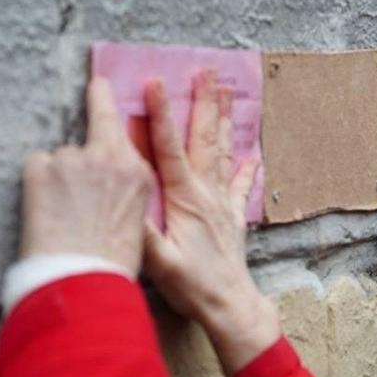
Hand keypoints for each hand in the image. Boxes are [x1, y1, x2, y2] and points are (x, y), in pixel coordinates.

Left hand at [19, 78, 154, 274]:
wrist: (83, 280)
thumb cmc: (111, 263)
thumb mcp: (135, 221)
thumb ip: (122, 190)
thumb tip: (104, 187)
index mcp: (137, 173)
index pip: (122, 126)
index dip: (107, 103)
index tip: (100, 85)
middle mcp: (108, 157)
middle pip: (94, 117)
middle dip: (93, 101)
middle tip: (93, 88)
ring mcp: (73, 159)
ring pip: (59, 157)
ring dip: (57, 176)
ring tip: (60, 214)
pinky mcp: (41, 168)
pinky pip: (35, 167)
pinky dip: (35, 186)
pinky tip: (44, 213)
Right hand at [140, 70, 278, 375]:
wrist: (230, 305)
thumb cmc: (192, 286)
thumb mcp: (159, 261)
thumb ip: (141, 231)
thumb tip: (122, 202)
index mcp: (185, 198)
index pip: (169, 147)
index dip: (160, 114)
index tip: (154, 82)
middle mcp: (207, 193)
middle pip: (203, 139)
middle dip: (202, 103)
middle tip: (206, 71)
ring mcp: (223, 204)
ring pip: (223, 153)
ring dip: (222, 121)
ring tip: (227, 93)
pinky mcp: (232, 219)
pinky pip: (241, 186)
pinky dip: (247, 168)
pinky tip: (253, 155)